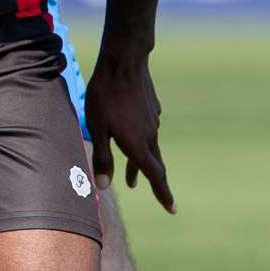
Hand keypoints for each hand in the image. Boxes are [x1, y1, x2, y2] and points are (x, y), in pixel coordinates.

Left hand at [84, 47, 174, 213]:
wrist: (124, 61)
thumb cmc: (105, 95)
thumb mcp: (97, 128)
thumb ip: (102, 156)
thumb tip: (104, 185)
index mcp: (138, 144)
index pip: (155, 176)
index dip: (163, 194)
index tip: (172, 209)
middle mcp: (150, 135)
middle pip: (155, 164)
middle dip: (154, 182)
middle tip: (157, 197)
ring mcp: (153, 120)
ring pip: (150, 147)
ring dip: (141, 162)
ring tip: (130, 174)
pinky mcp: (151, 108)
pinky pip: (148, 130)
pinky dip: (142, 141)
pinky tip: (132, 137)